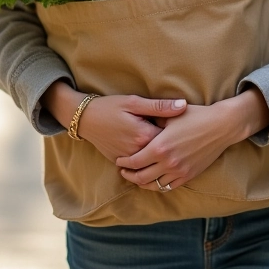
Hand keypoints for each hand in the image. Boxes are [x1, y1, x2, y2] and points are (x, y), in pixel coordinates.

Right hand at [40, 81, 186, 162]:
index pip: (170, 139)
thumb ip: (159, 106)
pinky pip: (138, 166)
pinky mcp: (119, 162)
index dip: (178, 132)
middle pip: (162, 153)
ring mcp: (127, 159)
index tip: (184, 126)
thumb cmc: (110, 106)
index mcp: (144, 135)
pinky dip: (146, 160)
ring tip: (167, 147)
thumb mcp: (134, 102)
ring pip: (151, 162)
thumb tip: (183, 105)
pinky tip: (152, 153)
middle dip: (171, 146)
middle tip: (177, 137)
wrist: (84, 118)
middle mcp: (137, 151)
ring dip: (159, 156)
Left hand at [116, 88, 268, 191]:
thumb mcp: (170, 115)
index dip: (124, 163)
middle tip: (123, 171)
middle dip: (129, 175)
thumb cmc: (195, 115)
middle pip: (141, 177)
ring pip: (154, 185)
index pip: (134, 162)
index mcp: (160, 147)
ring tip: (136, 177)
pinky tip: (154, 180)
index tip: (119, 160)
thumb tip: (140, 123)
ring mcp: (179, 171)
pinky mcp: (189, 175)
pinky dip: (158, 186)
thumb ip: (153, 121)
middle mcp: (168, 162)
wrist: (221, 125)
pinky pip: (169, 187)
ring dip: (142, 183)